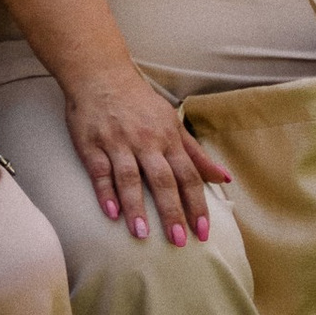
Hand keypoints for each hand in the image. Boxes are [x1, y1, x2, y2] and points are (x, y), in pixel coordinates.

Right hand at [64, 66, 228, 246]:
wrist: (100, 73)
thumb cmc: (139, 102)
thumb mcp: (173, 123)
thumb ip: (196, 153)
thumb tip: (224, 178)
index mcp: (168, 138)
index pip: (188, 176)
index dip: (197, 204)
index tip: (203, 232)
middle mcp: (146, 141)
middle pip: (163, 180)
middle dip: (172, 211)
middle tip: (178, 241)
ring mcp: (118, 142)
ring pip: (130, 178)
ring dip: (137, 207)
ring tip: (142, 234)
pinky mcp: (92, 144)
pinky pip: (100, 171)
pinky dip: (105, 192)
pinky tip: (111, 213)